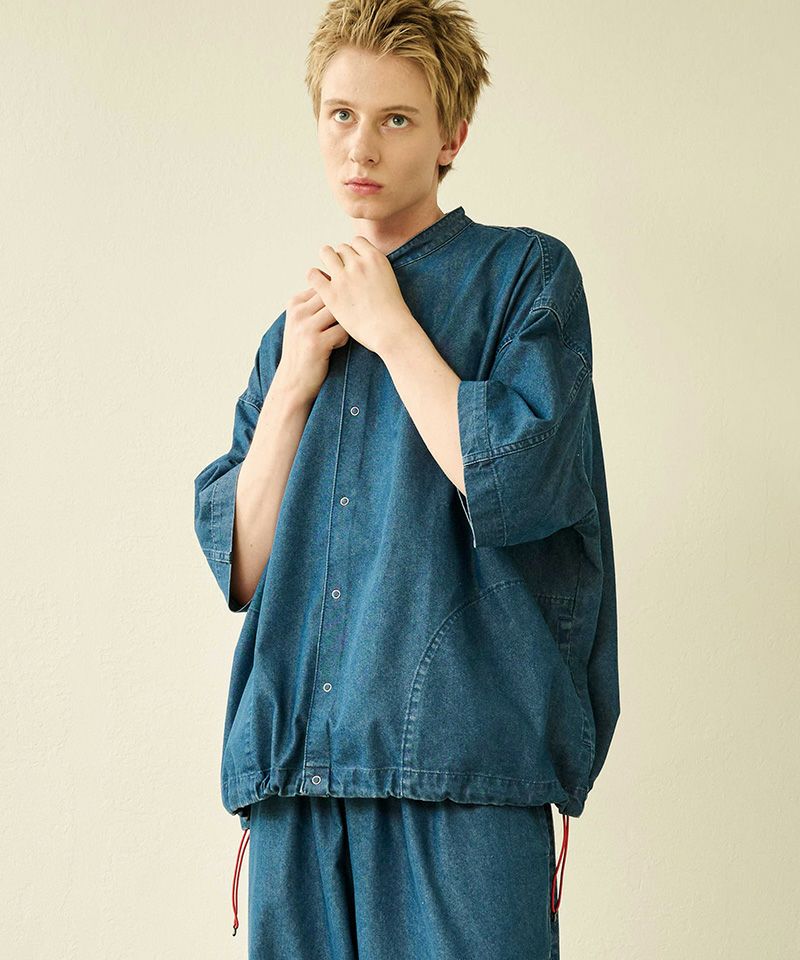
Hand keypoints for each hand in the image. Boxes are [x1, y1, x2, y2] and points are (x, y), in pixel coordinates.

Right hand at [274, 287, 349, 403]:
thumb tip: (340, 283)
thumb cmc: (304, 351)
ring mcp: (305, 327)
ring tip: (338, 336)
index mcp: (295, 303)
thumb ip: (316, 304)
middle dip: (345, 309)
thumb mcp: (302, 322)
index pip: (325, 286)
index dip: (338, 299)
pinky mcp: (315, 343)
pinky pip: (342, 331)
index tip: (335, 316)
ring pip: (340, 312)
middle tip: (346, 323)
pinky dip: (343, 339)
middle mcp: (298, 312)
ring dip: (346, 324)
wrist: (292, 382)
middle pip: (334, 297)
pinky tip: (335, 347)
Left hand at [306, 236, 413, 355]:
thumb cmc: (393, 314)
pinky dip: (315, 277)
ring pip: (326, 253)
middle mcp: (358, 263)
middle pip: (341, 248)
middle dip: (341, 259)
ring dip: (327, 261)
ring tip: (329, 276)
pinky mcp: (331, 293)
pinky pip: (313, 274)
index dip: (354, 253)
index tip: (354, 265)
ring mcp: (343, 277)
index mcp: (375, 258)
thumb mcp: (389, 281)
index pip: (357, 241)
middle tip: (342, 275)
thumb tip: (362, 270)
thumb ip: (375, 271)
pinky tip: (320, 285)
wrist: (390, 331)